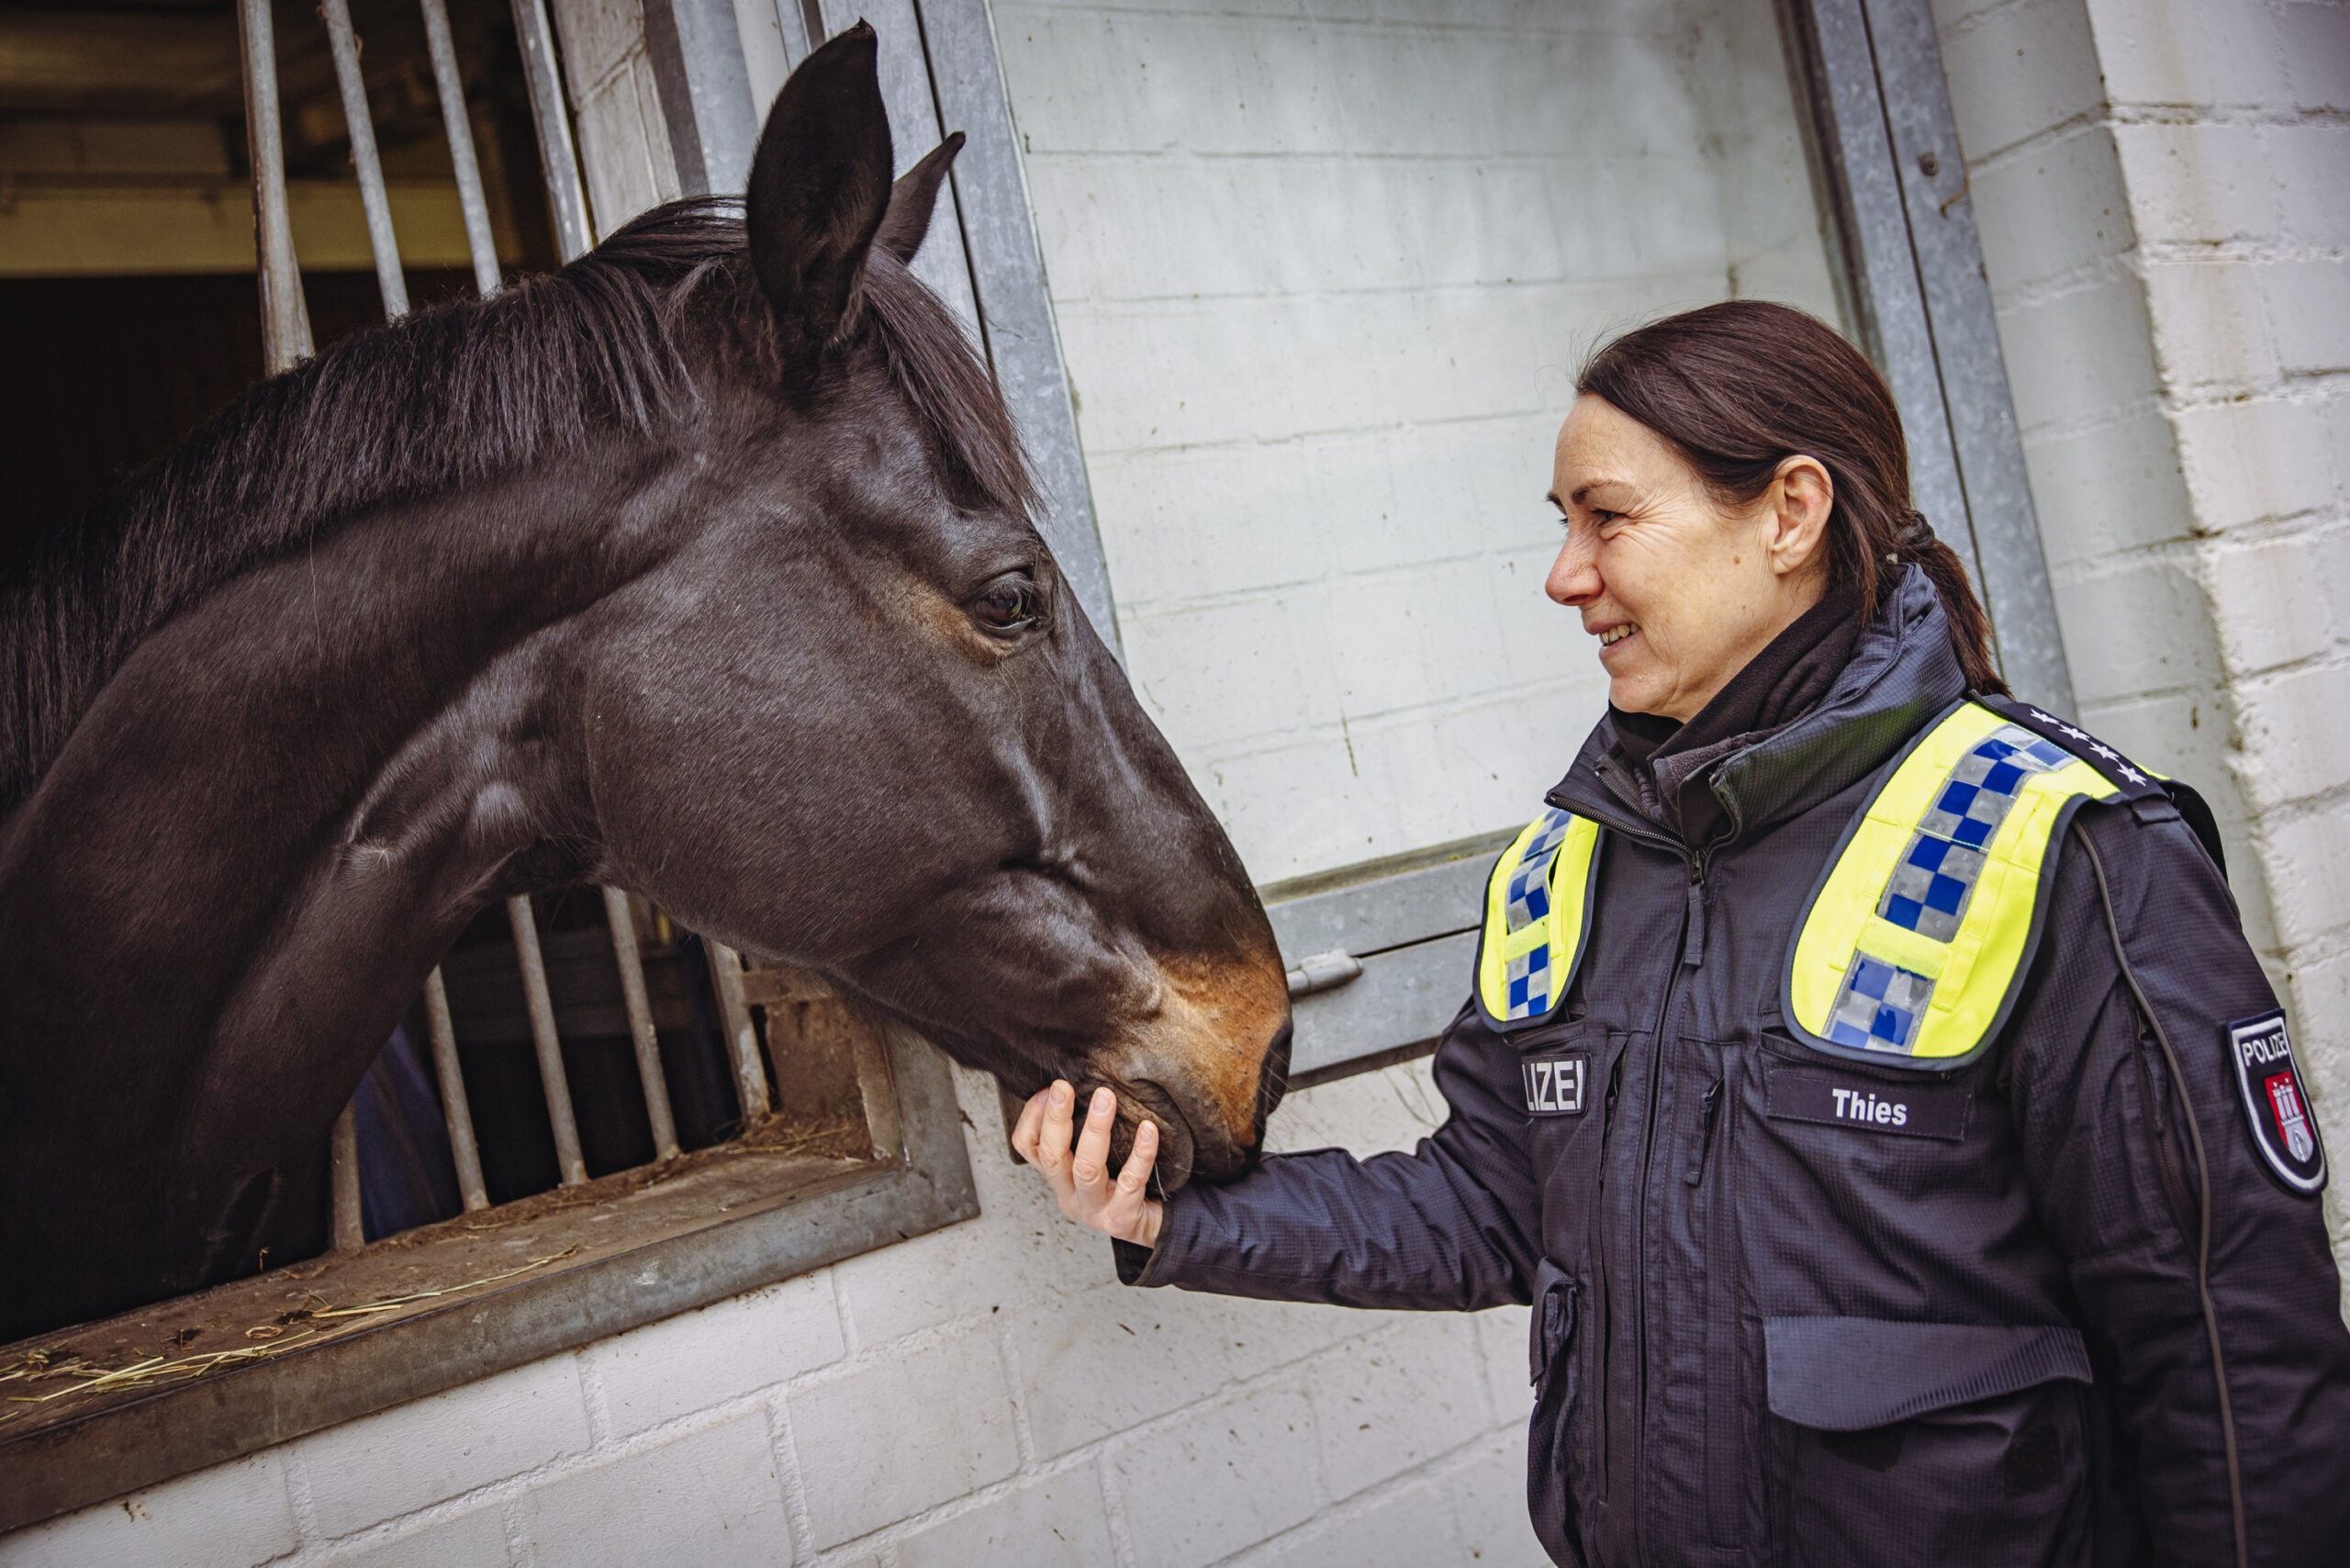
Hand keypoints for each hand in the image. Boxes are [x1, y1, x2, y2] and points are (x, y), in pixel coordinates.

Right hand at [1012, 1081, 1163, 1247]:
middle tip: (1064, 1087)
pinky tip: (1148, 1129)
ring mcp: (1094, 1210)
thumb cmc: (1121, 1184)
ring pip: (1086, 1169)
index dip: (1033, 1116)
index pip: (1027, 1146)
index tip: (1050, 1089)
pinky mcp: (1121, 1218)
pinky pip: (1131, 1181)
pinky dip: (1141, 1153)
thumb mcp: (1093, 1157)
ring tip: (1105, 1098)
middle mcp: (1069, 1194)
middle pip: (1052, 1155)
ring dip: (1095, 1130)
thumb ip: (1081, 1130)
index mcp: (1057, 1176)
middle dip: (1056, 1118)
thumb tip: (1082, 1084)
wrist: (1149, 1225)